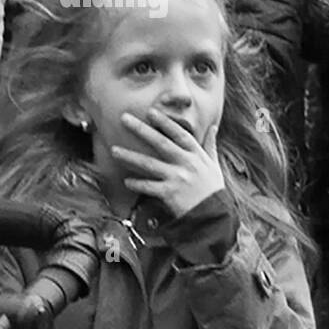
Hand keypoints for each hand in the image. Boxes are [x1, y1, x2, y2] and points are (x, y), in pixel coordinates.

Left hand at [109, 109, 225, 218]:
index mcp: (196, 155)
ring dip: (130, 156)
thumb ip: (210, 146)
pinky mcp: (170, 194)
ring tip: (114, 150)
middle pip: (160, 142)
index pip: (179, 134)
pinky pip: (149, 186)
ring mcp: (177, 178)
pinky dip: (137, 184)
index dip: (165, 122)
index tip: (151, 112)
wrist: (214, 217)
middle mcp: (186, 163)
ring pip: (149, 164)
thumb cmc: (213, 190)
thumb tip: (213, 128)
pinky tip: (126, 181)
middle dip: (141, 129)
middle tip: (124, 118)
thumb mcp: (214, 165)